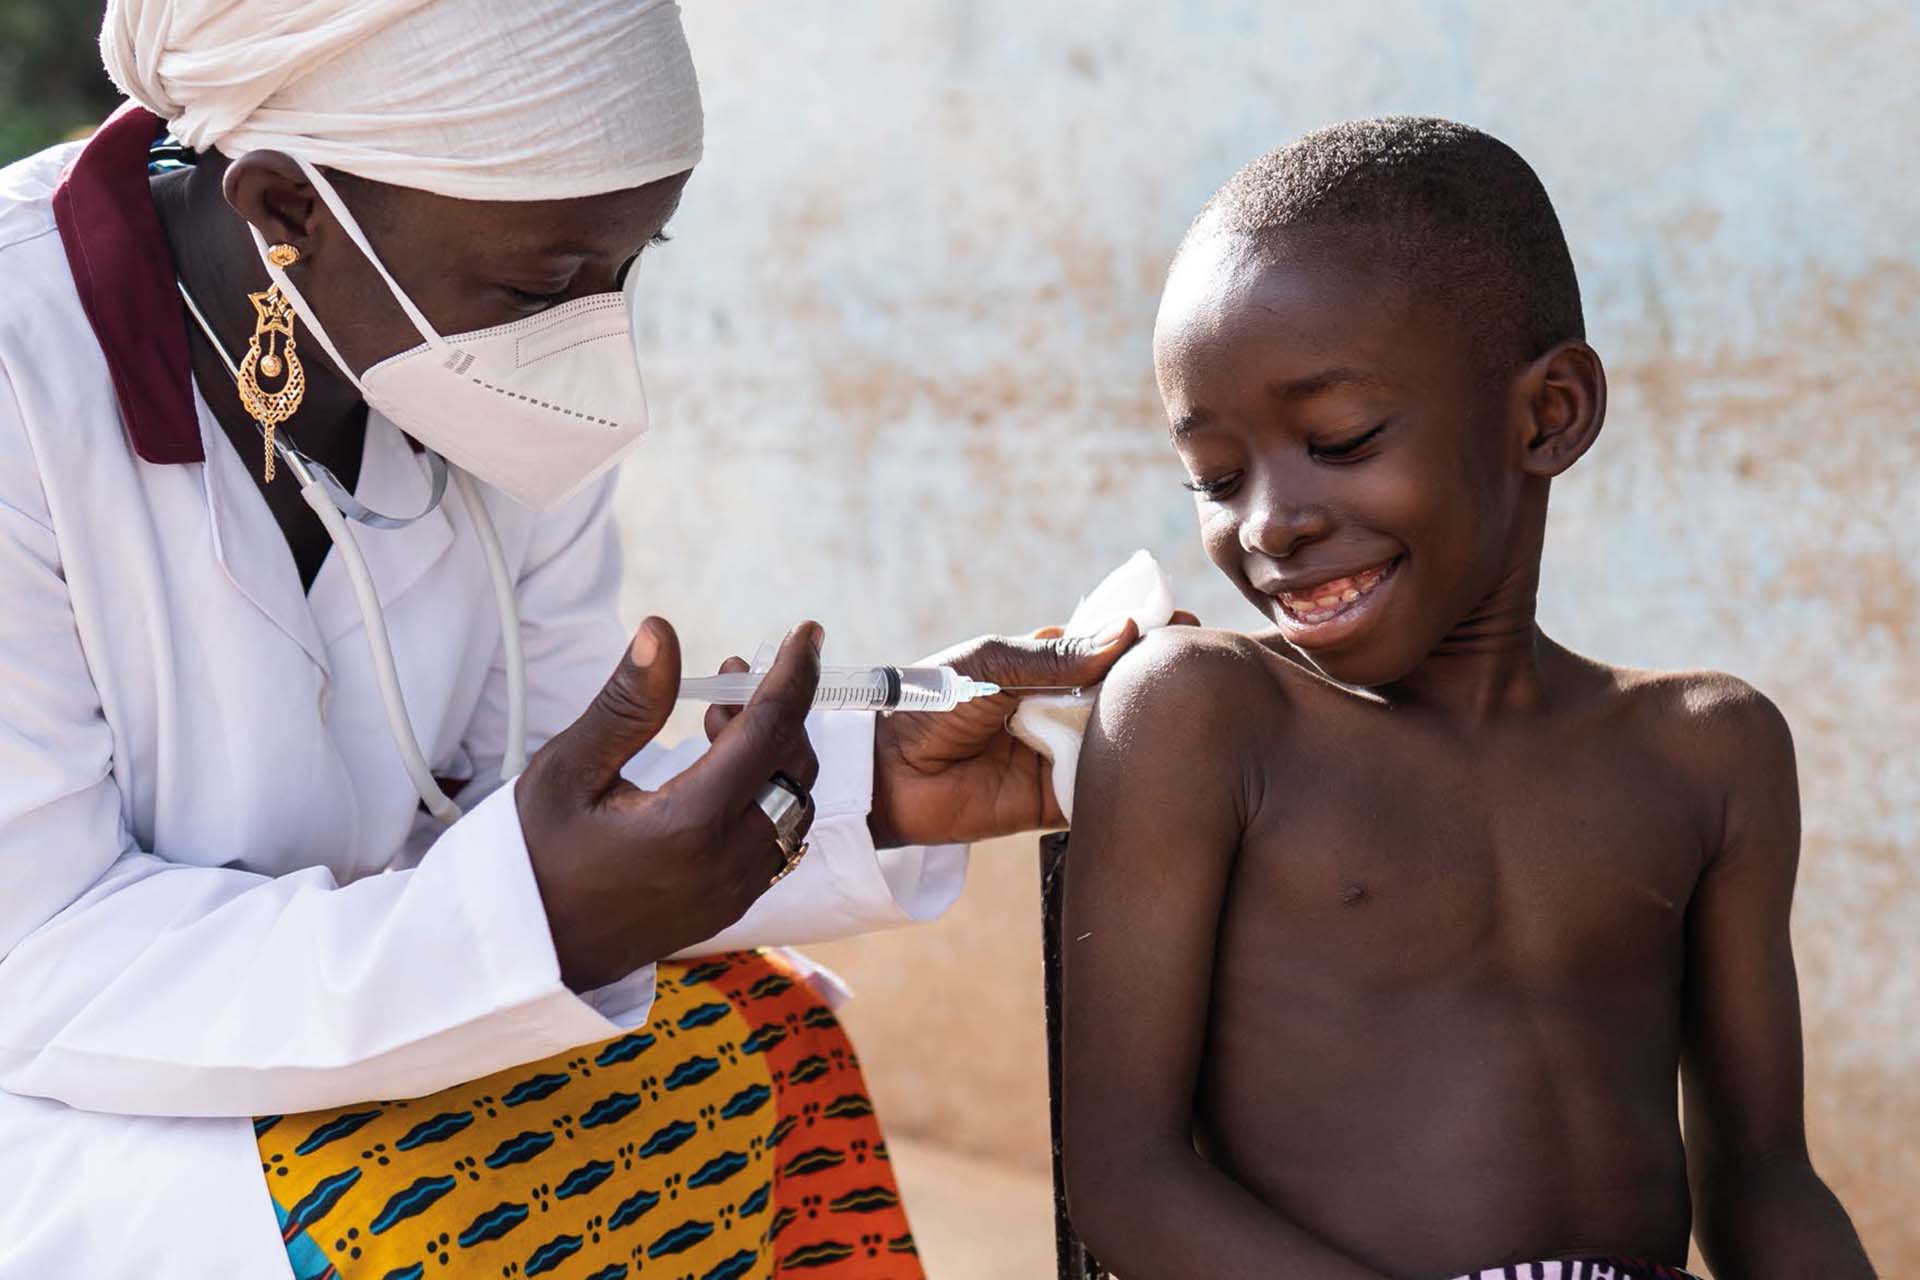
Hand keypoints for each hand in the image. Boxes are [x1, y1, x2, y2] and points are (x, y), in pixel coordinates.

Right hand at [515, 618, 822, 990]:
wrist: (525, 952)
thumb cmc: (534, 856)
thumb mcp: (567, 770)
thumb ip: (626, 704)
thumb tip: (661, 631)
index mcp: (690, 824)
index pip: (769, 730)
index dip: (794, 673)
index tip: (807, 632)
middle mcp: (727, 863)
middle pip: (793, 765)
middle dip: (776, 710)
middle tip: (730, 676)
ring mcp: (735, 892)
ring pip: (796, 805)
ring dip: (774, 754)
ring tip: (719, 723)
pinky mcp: (731, 906)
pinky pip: (781, 840)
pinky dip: (770, 794)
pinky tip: (726, 773)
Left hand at [867, 611, 1198, 847]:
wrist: (886, 771)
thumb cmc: (929, 702)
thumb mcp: (992, 665)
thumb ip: (1056, 656)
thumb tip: (1125, 631)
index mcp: (1044, 666)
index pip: (1107, 647)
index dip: (1145, 635)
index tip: (1184, 621)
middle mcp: (1059, 708)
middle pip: (1123, 694)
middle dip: (1160, 681)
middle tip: (1203, 669)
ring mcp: (1061, 754)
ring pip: (1120, 740)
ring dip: (1151, 730)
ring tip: (1198, 713)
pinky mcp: (1055, 801)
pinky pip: (1101, 791)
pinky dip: (1128, 781)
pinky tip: (1164, 766)